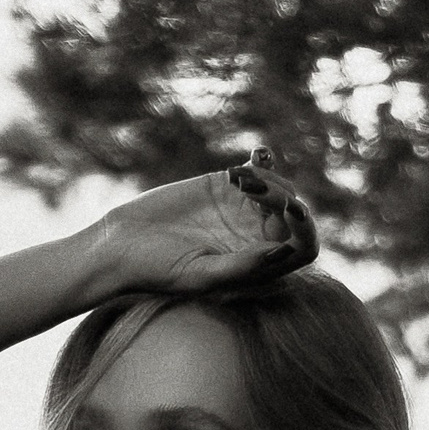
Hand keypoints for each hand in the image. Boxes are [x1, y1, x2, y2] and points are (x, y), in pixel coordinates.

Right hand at [83, 149, 318, 299]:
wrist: (123, 246)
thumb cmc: (160, 271)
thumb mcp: (202, 274)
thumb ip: (243, 266)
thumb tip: (284, 251)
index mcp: (258, 267)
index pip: (303, 247)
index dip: (305, 228)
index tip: (290, 210)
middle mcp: (256, 239)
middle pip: (295, 214)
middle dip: (282, 198)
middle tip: (250, 189)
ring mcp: (242, 211)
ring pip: (279, 189)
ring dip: (269, 179)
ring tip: (237, 180)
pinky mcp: (223, 186)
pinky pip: (257, 170)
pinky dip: (263, 161)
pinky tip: (256, 155)